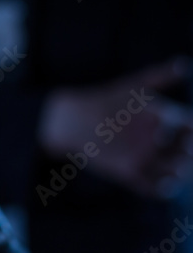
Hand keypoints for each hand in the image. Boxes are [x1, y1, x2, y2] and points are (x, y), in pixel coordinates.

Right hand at [38, 57, 192, 198]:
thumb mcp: (134, 84)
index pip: (192, 129)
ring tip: (178, 170)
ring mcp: (141, 157)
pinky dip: (164, 188)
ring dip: (180, 172)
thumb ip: (163, 75)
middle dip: (187, 153)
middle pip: (188, 152)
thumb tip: (183, 64)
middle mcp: (155, 138)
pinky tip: (167, 184)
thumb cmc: (106, 100)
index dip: (192, 134)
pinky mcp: (126, 173)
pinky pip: (154, 187)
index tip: (186, 134)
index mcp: (162, 115)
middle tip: (183, 154)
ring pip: (175, 172)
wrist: (72, 121)